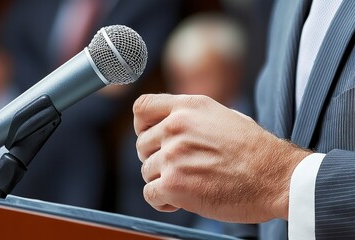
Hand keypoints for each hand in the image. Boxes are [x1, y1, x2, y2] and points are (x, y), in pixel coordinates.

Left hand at [133, 94, 310, 222]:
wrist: (277, 177)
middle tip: (178, 168)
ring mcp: (173, 155)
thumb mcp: (222, 116)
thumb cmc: (255, 150)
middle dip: (155, 158)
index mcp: (188, 107)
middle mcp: (176, 127)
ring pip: (146, 170)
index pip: (141, 107)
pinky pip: (150, 193)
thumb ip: (190, 116)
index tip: (151, 138)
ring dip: (163, 180)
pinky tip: (180, 200)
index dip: (142, 126)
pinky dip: (162, 200)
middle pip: (141, 145)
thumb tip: (168, 124)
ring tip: (189, 184)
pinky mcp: (174, 183)